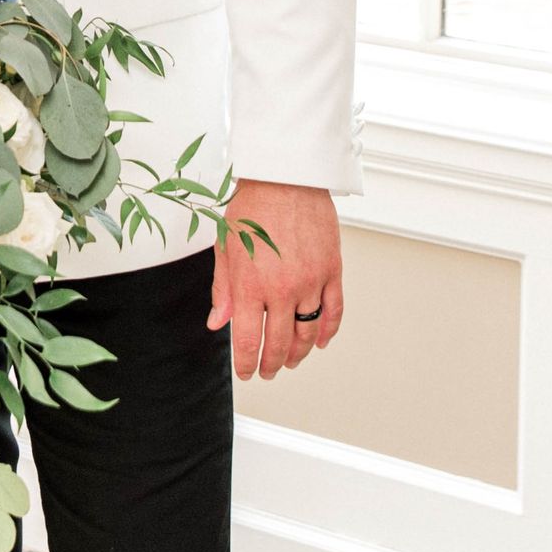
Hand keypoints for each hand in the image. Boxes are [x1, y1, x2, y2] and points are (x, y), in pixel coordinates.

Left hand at [208, 180, 342, 383]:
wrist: (285, 179)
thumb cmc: (252, 208)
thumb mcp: (225, 248)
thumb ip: (222, 289)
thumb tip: (217, 322)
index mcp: (250, 285)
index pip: (247, 339)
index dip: (246, 363)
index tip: (246, 372)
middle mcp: (282, 288)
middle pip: (280, 343)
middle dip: (272, 364)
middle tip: (268, 371)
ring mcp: (310, 281)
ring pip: (308, 332)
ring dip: (300, 353)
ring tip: (292, 361)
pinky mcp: (332, 271)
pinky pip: (334, 310)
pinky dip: (328, 331)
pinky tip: (320, 341)